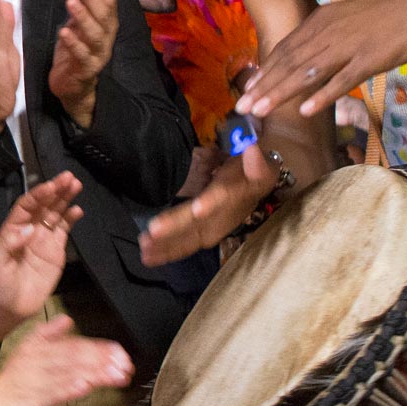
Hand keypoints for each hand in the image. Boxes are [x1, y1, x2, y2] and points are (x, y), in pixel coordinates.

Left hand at [0, 173, 81, 317]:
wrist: (11, 307)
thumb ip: (9, 244)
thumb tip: (28, 229)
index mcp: (12, 228)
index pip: (26, 206)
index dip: (38, 195)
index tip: (50, 186)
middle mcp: (29, 229)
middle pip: (44, 205)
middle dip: (55, 190)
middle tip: (68, 177)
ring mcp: (43, 239)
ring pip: (55, 213)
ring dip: (65, 199)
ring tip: (75, 185)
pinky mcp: (55, 250)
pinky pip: (64, 230)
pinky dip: (71, 218)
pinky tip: (77, 209)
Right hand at [0, 316, 131, 405]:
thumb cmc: (11, 384)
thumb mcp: (26, 351)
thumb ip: (47, 335)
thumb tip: (66, 319)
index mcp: (37, 346)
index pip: (74, 344)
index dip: (99, 348)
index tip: (120, 353)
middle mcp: (37, 359)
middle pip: (75, 355)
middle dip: (103, 359)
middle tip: (125, 364)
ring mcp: (36, 379)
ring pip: (69, 372)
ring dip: (96, 373)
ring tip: (118, 375)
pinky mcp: (33, 398)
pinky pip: (54, 391)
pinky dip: (71, 388)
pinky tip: (86, 387)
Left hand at [49, 0, 117, 126]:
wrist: (73, 87)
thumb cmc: (75, 51)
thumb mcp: (80, 23)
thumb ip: (89, 3)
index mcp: (107, 27)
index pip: (109, 3)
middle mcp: (106, 39)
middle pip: (104, 15)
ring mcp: (98, 56)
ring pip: (96, 34)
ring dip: (84, 16)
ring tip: (71, 0)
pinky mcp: (86, 70)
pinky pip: (82, 56)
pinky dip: (74, 43)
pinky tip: (63, 31)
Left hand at [137, 144, 280, 266]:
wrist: (256, 190)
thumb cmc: (253, 174)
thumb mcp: (261, 164)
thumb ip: (256, 161)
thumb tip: (251, 150)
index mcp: (236, 195)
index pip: (222, 197)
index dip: (211, 203)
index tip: (198, 209)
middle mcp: (222, 217)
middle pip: (199, 223)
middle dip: (176, 228)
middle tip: (154, 232)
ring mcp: (212, 228)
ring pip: (189, 238)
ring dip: (167, 245)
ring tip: (145, 250)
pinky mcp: (203, 233)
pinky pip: (185, 243)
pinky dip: (167, 250)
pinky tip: (148, 255)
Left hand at [235, 0, 406, 119]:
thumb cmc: (398, 13)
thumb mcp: (354, 19)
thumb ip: (331, 35)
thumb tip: (312, 56)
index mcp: (324, 19)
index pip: (286, 47)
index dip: (266, 70)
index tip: (247, 89)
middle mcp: (330, 29)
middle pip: (289, 61)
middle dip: (263, 85)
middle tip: (242, 108)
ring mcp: (350, 43)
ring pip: (307, 71)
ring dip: (281, 93)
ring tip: (260, 111)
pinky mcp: (373, 57)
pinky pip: (342, 79)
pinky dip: (322, 95)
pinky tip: (305, 111)